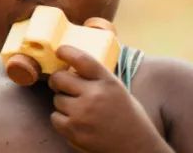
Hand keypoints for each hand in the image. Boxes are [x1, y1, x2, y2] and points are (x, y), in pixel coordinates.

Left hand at [49, 46, 168, 151]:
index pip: (82, 59)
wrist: (140, 149)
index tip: (59, 51)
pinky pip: (55, 118)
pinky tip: (78, 123)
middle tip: (63, 86)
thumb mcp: (119, 91)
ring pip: (57, 99)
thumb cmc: (129, 118)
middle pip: (59, 78)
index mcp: (109, 83)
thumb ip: (97, 79)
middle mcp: (95, 96)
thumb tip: (69, 66)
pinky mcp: (75, 131)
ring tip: (81, 111)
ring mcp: (83, 114)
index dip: (66, 51)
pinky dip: (62, 120)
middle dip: (58, 81)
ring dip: (64, 104)